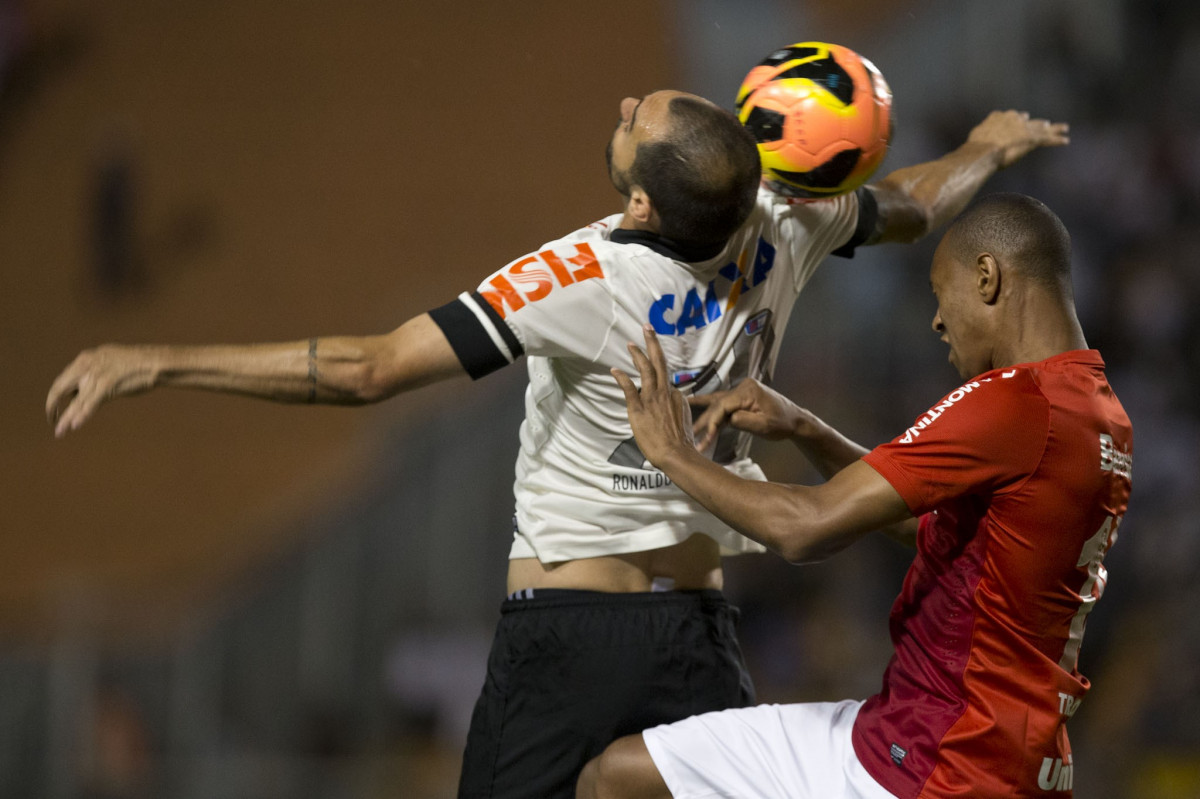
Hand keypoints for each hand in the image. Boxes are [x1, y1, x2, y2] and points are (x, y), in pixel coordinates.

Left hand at [46, 345, 156, 437]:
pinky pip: (90, 403)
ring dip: (66, 418)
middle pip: (61, 387)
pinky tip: (74, 426)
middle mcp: (87, 365)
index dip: (56, 394)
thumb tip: (87, 388)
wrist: (156, 362)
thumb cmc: (139, 365)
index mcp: (86, 358)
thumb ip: (97, 372)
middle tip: (51, 419)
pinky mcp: (107, 384)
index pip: (64, 378)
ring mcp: (97, 375)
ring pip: (76, 401)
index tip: (55, 406)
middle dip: (53, 405)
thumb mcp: (111, 363)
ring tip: (59, 431)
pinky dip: (82, 415)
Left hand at [611, 326, 694, 466]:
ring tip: (631, 344)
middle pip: (659, 363)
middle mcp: (665, 393)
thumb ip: (677, 410)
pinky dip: (622, 378)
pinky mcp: (639, 408)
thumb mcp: (684, 421)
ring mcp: (652, 399)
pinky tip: (615, 370)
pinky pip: (629, 389)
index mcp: (676, 396)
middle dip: (652, 343)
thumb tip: (675, 405)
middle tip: (647, 328)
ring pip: (646, 370)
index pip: (666, 380)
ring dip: (638, 355)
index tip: (653, 371)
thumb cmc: (681, 443)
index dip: (659, 376)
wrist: (676, 453)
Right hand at [690, 378, 804, 452]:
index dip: (712, 421)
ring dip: (704, 414)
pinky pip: (722, 404)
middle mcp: (742, 387)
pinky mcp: (740, 399)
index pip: (723, 405)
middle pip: (718, 403)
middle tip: (691, 434)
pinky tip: (693, 405)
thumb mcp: (764, 426)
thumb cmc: (782, 423)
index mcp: (748, 391)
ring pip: (717, 403)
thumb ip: (744, 421)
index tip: (706, 436)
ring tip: (682, 411)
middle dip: (705, 421)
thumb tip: (727, 419)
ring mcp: (741, 392)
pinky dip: (711, 410)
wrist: (795, 420)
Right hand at [966, 110, 1068, 167]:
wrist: (982, 150)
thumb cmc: (973, 150)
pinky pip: (1047, 139)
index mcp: (999, 118)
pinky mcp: (1032, 138)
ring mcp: (1024, 128)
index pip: (1013, 117)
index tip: (1024, 119)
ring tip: (1064, 128)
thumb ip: (977, 142)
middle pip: (1029, 121)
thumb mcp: (973, 142)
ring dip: (1054, 129)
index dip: (1019, 120)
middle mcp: (1013, 119)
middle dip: (1038, 123)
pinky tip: (1066, 141)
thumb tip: (964, 155)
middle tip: (1047, 123)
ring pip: (1042, 128)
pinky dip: (1056, 140)